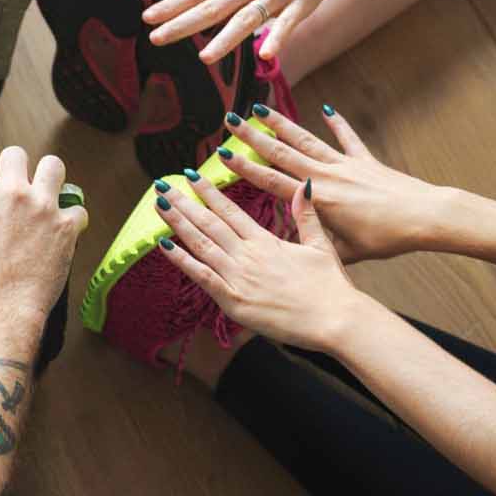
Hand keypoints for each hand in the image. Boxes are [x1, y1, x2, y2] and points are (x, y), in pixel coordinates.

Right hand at [0, 147, 88, 323]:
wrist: (3, 308)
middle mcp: (13, 194)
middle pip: (16, 154)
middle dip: (18, 167)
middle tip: (21, 185)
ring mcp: (42, 206)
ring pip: (53, 165)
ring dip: (51, 177)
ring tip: (50, 192)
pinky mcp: (65, 225)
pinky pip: (79, 209)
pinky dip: (74, 219)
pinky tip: (68, 229)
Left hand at [143, 0, 355, 63]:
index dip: (171, 5)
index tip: (148, 18)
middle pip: (213, 7)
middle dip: (183, 25)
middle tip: (156, 39)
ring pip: (247, 19)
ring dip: (225, 40)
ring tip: (204, 57)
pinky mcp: (303, 3)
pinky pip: (288, 24)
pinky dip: (278, 38)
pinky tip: (265, 54)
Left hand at [154, 170, 375, 351]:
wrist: (336, 320)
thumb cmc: (331, 287)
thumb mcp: (320, 245)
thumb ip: (306, 216)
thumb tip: (302, 186)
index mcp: (266, 241)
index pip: (230, 210)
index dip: (208, 192)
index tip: (191, 176)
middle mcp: (248, 255)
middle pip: (209, 222)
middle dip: (184, 202)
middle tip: (162, 185)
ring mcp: (239, 277)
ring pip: (201, 244)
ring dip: (177, 224)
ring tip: (159, 205)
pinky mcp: (235, 301)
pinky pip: (202, 277)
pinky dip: (182, 261)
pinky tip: (164, 246)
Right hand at [215, 106, 450, 261]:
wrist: (424, 217)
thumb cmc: (385, 239)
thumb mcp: (345, 252)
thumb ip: (315, 246)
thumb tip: (291, 252)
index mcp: (317, 199)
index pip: (271, 181)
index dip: (244, 168)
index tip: (222, 155)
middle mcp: (325, 176)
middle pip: (281, 152)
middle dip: (252, 136)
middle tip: (229, 122)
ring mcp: (345, 164)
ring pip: (306, 139)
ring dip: (281, 123)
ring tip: (259, 107)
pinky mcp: (365, 161)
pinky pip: (347, 138)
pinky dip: (337, 124)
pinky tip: (326, 109)